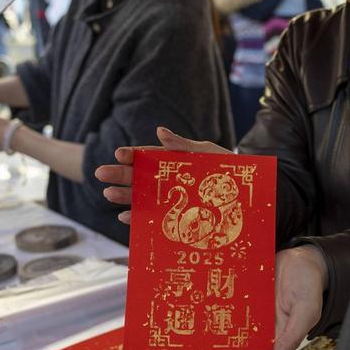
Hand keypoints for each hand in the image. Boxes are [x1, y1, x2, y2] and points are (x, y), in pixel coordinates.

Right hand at [94, 127, 231, 224]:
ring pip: (141, 197)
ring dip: (124, 196)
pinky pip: (151, 218)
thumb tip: (159, 131)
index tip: (119, 153)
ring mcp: (170, 199)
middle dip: (120, 175)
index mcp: (174, 161)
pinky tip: (124, 216)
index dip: (132, 154)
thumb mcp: (209, 154)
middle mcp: (168, 180)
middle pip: (139, 176)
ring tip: (109, 194)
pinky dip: (137, 218)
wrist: (249, 198)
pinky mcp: (174, 218)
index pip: (148, 156)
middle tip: (101, 173)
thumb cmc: (229, 171)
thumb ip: (184, 146)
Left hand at [188, 246, 326, 349]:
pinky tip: (191, 331)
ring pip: (224, 340)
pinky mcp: (237, 303)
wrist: (300, 258)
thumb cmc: (308, 285)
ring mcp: (246, 319)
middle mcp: (258, 335)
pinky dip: (206, 326)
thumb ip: (294, 334)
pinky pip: (220, 316)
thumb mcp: (307, 309)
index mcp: (277, 341)